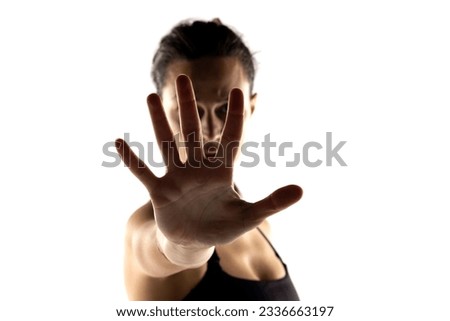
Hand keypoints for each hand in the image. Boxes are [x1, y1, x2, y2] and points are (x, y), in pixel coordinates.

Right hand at [116, 75, 301, 246]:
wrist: (195, 242)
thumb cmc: (222, 227)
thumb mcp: (249, 216)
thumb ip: (272, 203)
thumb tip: (302, 190)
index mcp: (221, 171)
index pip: (231, 138)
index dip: (235, 117)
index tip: (238, 92)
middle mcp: (198, 168)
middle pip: (193, 132)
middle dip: (188, 106)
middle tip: (184, 78)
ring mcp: (177, 177)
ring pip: (167, 144)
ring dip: (158, 122)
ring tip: (150, 96)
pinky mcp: (160, 192)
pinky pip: (143, 173)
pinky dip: (132, 160)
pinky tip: (118, 142)